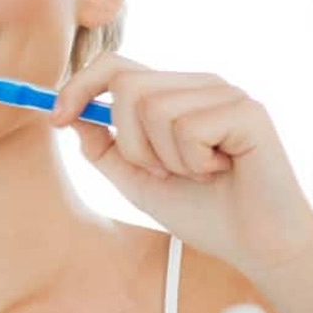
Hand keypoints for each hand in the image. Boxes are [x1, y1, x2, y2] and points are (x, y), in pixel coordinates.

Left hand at [52, 51, 312, 280]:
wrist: (256, 246)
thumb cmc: (204, 213)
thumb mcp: (138, 181)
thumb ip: (105, 148)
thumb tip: (70, 115)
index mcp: (173, 93)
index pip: (115, 66)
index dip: (79, 85)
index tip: (56, 117)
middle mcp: (197, 84)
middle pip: (127, 87)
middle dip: (131, 143)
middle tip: (163, 172)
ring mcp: (223, 92)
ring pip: (154, 108)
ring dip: (166, 158)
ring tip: (198, 174)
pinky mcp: (245, 110)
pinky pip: (188, 127)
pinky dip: (195, 162)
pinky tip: (221, 171)